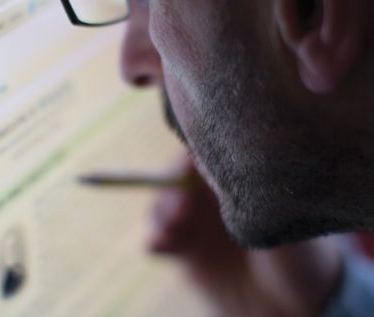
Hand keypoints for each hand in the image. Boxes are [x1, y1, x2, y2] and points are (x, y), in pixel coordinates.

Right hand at [150, 153, 342, 316]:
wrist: (297, 304)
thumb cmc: (302, 253)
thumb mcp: (284, 217)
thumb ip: (254, 191)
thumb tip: (219, 165)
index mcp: (234, 180)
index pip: (204, 155)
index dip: (192, 157)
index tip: (188, 165)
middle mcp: (210, 197)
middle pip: (175, 178)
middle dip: (172, 187)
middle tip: (183, 204)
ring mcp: (194, 223)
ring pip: (162, 206)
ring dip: (160, 211)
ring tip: (172, 226)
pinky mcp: (184, 251)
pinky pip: (159, 240)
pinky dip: (156, 240)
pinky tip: (159, 245)